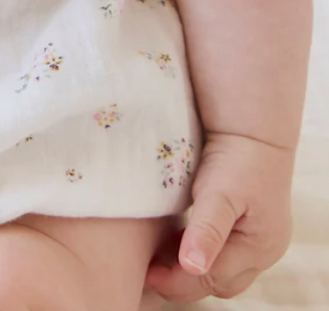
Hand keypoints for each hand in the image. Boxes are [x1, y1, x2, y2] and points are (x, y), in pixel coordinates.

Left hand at [144, 131, 294, 303]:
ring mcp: (261, 240)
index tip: (145, 275)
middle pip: (218, 283)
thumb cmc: (237, 156)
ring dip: (191, 269)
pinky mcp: (252, 228)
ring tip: (158, 256)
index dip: (176, 282)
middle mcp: (265, 251)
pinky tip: (176, 240)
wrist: (254, 126)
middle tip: (148, 270)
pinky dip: (199, 252)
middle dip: (183, 281)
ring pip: (221, 272)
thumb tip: (193, 267)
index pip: (211, 280)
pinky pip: (223, 255)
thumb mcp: (219, 192)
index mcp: (259, 246)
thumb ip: (207, 230)